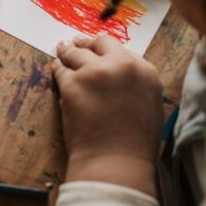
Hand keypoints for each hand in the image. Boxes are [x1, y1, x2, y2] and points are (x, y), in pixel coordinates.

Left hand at [52, 34, 163, 194]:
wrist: (116, 162)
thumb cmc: (134, 144)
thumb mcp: (149, 107)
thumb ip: (136, 85)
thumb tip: (120, 78)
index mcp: (145, 71)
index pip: (122, 50)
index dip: (107, 51)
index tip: (99, 51)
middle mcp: (122, 65)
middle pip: (101, 43)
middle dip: (87, 43)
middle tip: (77, 43)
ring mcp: (96, 72)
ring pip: (76, 52)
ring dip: (68, 52)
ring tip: (62, 50)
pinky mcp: (73, 83)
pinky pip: (61, 69)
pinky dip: (58, 69)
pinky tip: (56, 69)